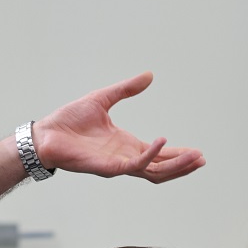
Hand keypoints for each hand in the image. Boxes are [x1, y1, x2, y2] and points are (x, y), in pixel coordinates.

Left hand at [33, 71, 203, 182]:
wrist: (46, 133)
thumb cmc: (69, 120)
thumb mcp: (103, 98)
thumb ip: (126, 89)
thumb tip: (149, 75)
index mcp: (126, 145)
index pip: (158, 155)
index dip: (177, 154)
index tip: (197, 152)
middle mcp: (125, 157)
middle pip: (161, 167)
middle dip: (183, 164)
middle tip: (202, 159)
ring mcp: (117, 164)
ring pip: (153, 172)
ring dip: (175, 166)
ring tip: (194, 158)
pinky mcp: (107, 167)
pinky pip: (134, 164)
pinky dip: (150, 155)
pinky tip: (162, 142)